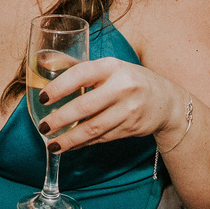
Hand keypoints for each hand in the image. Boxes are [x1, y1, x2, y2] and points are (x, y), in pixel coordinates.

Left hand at [34, 58, 187, 152]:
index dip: (59, 86)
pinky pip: (102, 138)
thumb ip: (78, 67)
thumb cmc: (128, 80)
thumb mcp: (108, 67)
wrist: (167, 101)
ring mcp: (128, 110)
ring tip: (52, 145)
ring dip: (70, 139)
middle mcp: (122, 87)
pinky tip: (70, 146)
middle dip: (60, 119)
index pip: (81, 74)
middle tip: (43, 127)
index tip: (42, 98)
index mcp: (112, 67)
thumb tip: (44, 62)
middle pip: (85, 106)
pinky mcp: (131, 128)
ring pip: (94, 128)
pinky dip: (83, 143)